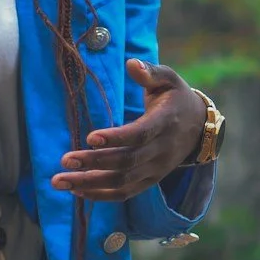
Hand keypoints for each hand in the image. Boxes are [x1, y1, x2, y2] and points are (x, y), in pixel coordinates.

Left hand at [50, 59, 205, 200]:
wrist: (199, 128)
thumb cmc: (175, 98)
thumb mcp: (168, 79)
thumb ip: (150, 72)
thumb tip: (131, 63)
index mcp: (165, 123)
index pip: (140, 134)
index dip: (116, 138)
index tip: (90, 137)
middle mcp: (161, 151)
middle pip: (126, 162)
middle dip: (94, 163)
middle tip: (65, 160)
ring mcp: (156, 169)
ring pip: (122, 182)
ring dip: (90, 184)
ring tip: (60, 181)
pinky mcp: (150, 181)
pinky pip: (125, 193)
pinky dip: (101, 195)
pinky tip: (77, 192)